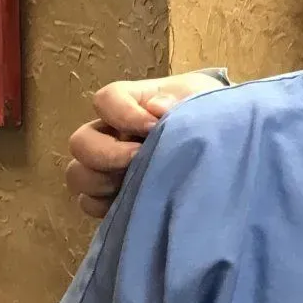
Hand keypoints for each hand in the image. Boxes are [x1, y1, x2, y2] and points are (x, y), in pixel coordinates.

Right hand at [64, 71, 222, 217]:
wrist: (224, 142)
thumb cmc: (207, 112)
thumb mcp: (201, 97)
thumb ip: (182, 99)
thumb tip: (157, 108)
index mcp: (132, 103)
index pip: (106, 100)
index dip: (122, 114)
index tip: (153, 126)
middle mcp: (112, 134)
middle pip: (80, 142)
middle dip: (106, 154)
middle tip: (139, 159)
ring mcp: (110, 166)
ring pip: (78, 175)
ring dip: (102, 182)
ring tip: (138, 183)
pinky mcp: (115, 195)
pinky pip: (89, 203)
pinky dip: (105, 205)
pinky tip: (135, 202)